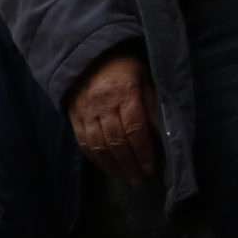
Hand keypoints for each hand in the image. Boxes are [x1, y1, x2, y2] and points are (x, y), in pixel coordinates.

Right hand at [66, 51, 161, 188]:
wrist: (89, 57)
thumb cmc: (124, 67)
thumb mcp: (146, 79)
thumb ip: (153, 106)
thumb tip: (163, 135)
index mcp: (124, 92)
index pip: (135, 128)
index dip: (143, 151)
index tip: (151, 167)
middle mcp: (102, 104)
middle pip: (116, 141)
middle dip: (130, 164)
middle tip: (140, 180)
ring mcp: (86, 112)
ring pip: (99, 146)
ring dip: (113, 167)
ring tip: (126, 179)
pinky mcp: (74, 117)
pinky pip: (84, 143)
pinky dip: (96, 160)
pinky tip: (107, 169)